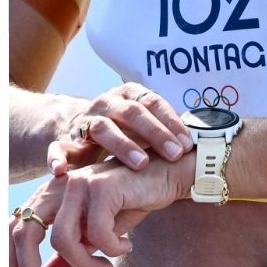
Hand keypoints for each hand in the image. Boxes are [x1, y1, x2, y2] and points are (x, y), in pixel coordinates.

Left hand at [8, 155, 190, 266]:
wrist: (163, 176)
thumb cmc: (126, 205)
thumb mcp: (93, 236)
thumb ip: (69, 259)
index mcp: (47, 198)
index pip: (13, 228)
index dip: (9, 261)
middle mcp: (55, 188)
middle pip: (24, 232)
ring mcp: (76, 185)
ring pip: (62, 239)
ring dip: (84, 264)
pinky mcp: (101, 187)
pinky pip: (97, 233)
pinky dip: (112, 249)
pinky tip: (126, 246)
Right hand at [48, 83, 192, 175]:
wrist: (71, 125)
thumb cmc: (120, 129)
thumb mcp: (142, 124)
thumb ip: (166, 128)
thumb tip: (207, 140)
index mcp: (127, 95)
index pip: (152, 102)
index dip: (171, 122)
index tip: (188, 144)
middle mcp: (105, 103)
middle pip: (130, 112)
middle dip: (154, 133)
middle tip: (174, 153)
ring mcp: (83, 120)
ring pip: (101, 128)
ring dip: (122, 145)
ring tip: (141, 163)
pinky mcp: (64, 139)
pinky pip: (58, 147)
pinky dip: (58, 158)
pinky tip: (63, 172)